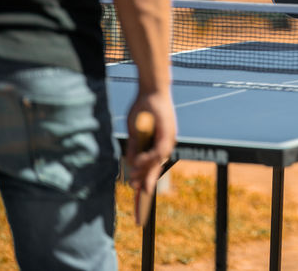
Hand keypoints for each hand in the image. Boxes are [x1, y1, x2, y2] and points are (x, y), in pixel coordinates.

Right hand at [125, 90, 175, 222]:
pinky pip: (158, 151)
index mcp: (156, 146)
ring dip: (144, 173)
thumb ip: (135, 148)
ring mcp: (167, 140)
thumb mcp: (135, 132)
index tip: (139, 201)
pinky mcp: (167, 134)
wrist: (152, 91)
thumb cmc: (143, 109)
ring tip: (134, 184)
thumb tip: (131, 166)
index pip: (151, 169)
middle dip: (146, 188)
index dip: (145, 185)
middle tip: (139, 205)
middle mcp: (164, 145)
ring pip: (157, 163)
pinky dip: (148, 159)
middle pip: (155, 171)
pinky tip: (139, 165)